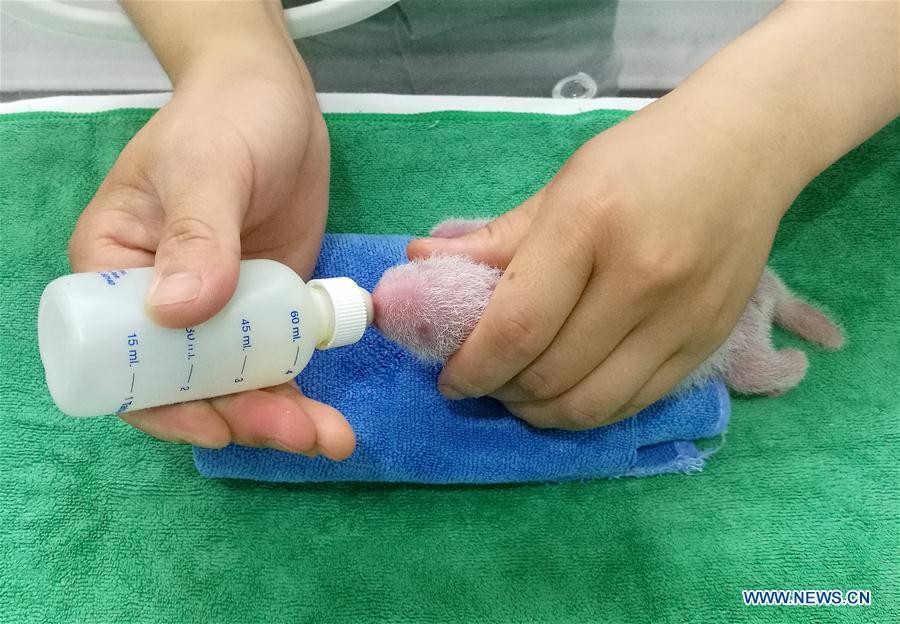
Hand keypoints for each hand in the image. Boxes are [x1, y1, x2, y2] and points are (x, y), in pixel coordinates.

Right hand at [68, 57, 354, 458]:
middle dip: (241, 418)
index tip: (217, 423)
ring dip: (279, 419)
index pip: (124, 360)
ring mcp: (215, 313)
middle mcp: (158, 306)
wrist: (276, 101)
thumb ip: (196, 235)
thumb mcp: (208, 168)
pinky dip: (299, 394)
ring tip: (330, 439)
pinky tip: (331, 421)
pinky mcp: (263, 312)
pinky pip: (274, 364)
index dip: (165, 403)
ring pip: (235, 386)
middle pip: (187, 386)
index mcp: (114, 273)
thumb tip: (175, 312)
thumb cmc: (225, 120)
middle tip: (302, 434)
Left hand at [408, 102, 794, 428]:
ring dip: (540, 413)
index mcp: (589, 224)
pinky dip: (589, 411)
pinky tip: (569, 391)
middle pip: (549, 375)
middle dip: (499, 391)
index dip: (472, 367)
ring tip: (519, 393)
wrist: (746, 148)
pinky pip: (634, 404)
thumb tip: (419, 264)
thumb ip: (493, 237)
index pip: (516, 326)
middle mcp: (640, 278)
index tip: (450, 379)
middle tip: (482, 380)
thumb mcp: (561, 183)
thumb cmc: (642, 157)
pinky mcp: (708, 343)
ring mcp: (682, 318)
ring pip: (592, 406)